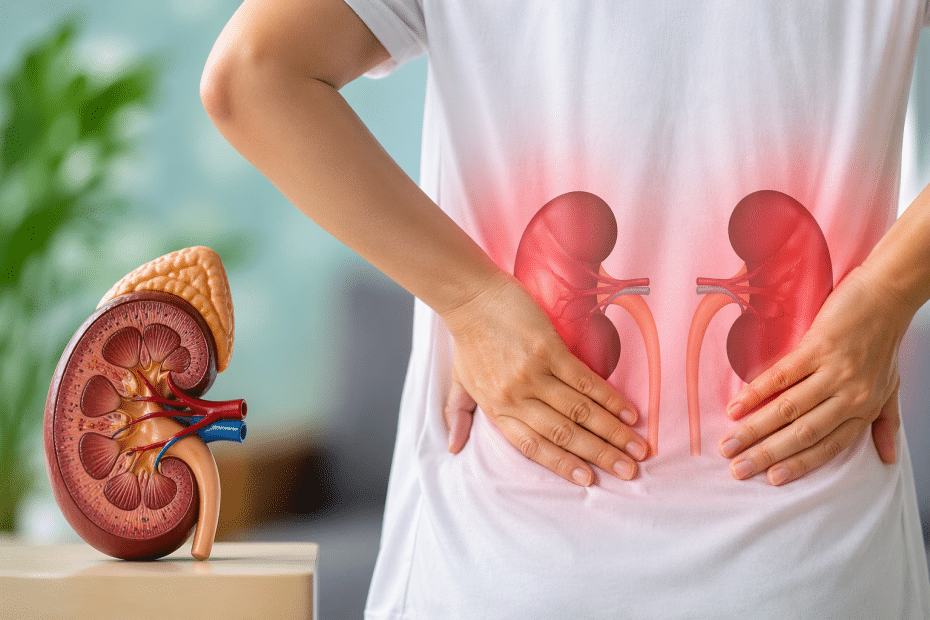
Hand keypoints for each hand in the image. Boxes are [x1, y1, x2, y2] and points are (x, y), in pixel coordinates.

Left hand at [440, 271, 647, 485]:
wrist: (470, 296)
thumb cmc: (468, 339)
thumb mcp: (459, 382)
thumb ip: (458, 416)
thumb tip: (453, 448)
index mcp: (497, 410)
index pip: (534, 447)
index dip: (564, 465)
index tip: (589, 480)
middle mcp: (517, 397)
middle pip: (565, 434)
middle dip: (601, 456)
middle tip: (629, 472)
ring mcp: (534, 373)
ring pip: (580, 411)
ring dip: (613, 432)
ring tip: (637, 448)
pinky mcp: (548, 349)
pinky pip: (585, 380)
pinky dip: (610, 399)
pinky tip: (629, 412)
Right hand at [719, 266, 910, 484]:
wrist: (887, 295)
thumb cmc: (885, 341)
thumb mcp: (891, 387)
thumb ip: (885, 422)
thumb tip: (888, 459)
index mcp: (864, 409)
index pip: (828, 446)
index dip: (798, 465)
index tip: (770, 479)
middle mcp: (850, 395)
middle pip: (802, 434)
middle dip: (766, 455)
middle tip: (737, 470)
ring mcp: (834, 371)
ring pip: (788, 409)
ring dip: (753, 430)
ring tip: (728, 444)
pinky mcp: (818, 347)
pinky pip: (782, 376)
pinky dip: (755, 394)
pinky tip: (734, 408)